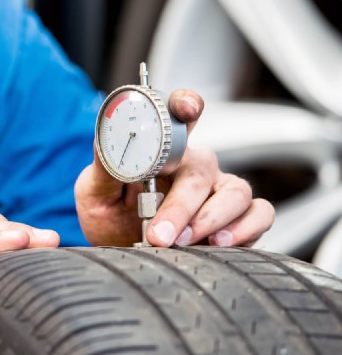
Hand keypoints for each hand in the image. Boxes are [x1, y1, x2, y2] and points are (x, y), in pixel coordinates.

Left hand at [74, 89, 273, 247]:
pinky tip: (217, 244)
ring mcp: (218, 191)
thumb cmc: (107, 214)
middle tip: (158, 235)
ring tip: (184, 242)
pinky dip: (245, 230)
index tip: (186, 110)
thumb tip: (105, 141)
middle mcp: (195, 166)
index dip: (186, 106)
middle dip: (182, 206)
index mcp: (163, 150)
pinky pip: (259, 215)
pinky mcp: (236, 219)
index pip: (180, 116)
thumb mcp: (94, 191)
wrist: (116, 248)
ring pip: (237, 193)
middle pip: (202, 170)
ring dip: (212, 220)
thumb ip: (105, 167)